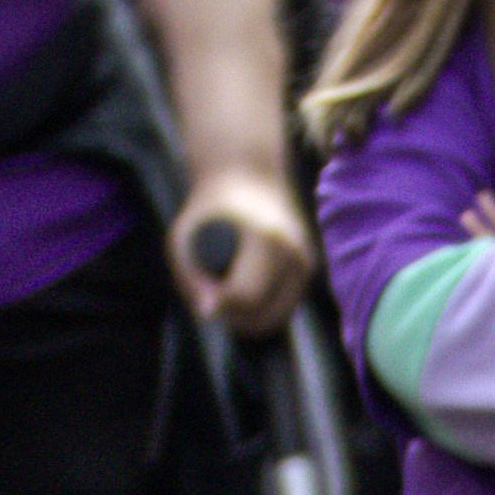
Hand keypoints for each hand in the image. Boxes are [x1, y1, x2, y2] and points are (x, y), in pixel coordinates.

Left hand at [170, 165, 318, 336]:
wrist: (249, 176)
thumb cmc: (211, 208)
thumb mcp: (185, 237)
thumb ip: (190, 277)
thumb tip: (207, 313)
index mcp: (266, 240)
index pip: (246, 295)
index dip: (220, 306)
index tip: (201, 298)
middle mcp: (294, 253)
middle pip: (264, 315)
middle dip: (234, 317)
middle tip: (211, 304)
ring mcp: (306, 262)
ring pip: (277, 317)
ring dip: (249, 318)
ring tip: (225, 297)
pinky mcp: (309, 267)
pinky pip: (284, 307)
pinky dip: (263, 310)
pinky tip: (243, 293)